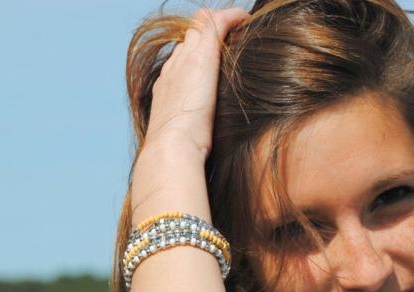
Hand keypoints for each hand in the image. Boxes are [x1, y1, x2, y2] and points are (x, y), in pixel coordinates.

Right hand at [142, 7, 249, 160]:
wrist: (172, 147)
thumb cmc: (180, 153)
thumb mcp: (184, 140)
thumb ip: (191, 134)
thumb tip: (203, 149)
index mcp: (166, 87)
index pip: (180, 60)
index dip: (196, 55)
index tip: (215, 62)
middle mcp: (173, 68)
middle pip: (189, 38)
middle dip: (208, 36)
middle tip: (232, 39)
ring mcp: (185, 59)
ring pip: (200, 26)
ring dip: (220, 24)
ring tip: (241, 27)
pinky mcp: (202, 55)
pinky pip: (217, 22)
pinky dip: (232, 17)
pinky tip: (246, 19)